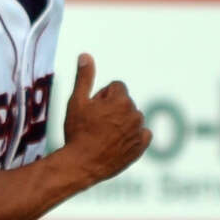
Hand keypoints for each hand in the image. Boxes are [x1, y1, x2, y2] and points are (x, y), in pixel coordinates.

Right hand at [61, 53, 151, 185]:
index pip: (116, 87)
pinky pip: (142, 134)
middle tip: (95, 125)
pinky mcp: (141, 147)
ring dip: (121, 123)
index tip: (92, 111)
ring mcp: (139, 131)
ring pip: (131, 118)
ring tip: (103, 136)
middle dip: (112, 109)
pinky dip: (132, 136)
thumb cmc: (78, 132)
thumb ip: (84, 77)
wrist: (82, 164)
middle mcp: (135, 113)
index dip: (101, 98)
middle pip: (124, 102)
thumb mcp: (77, 102)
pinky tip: (117, 143)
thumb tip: (85, 55)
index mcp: (121, 99)